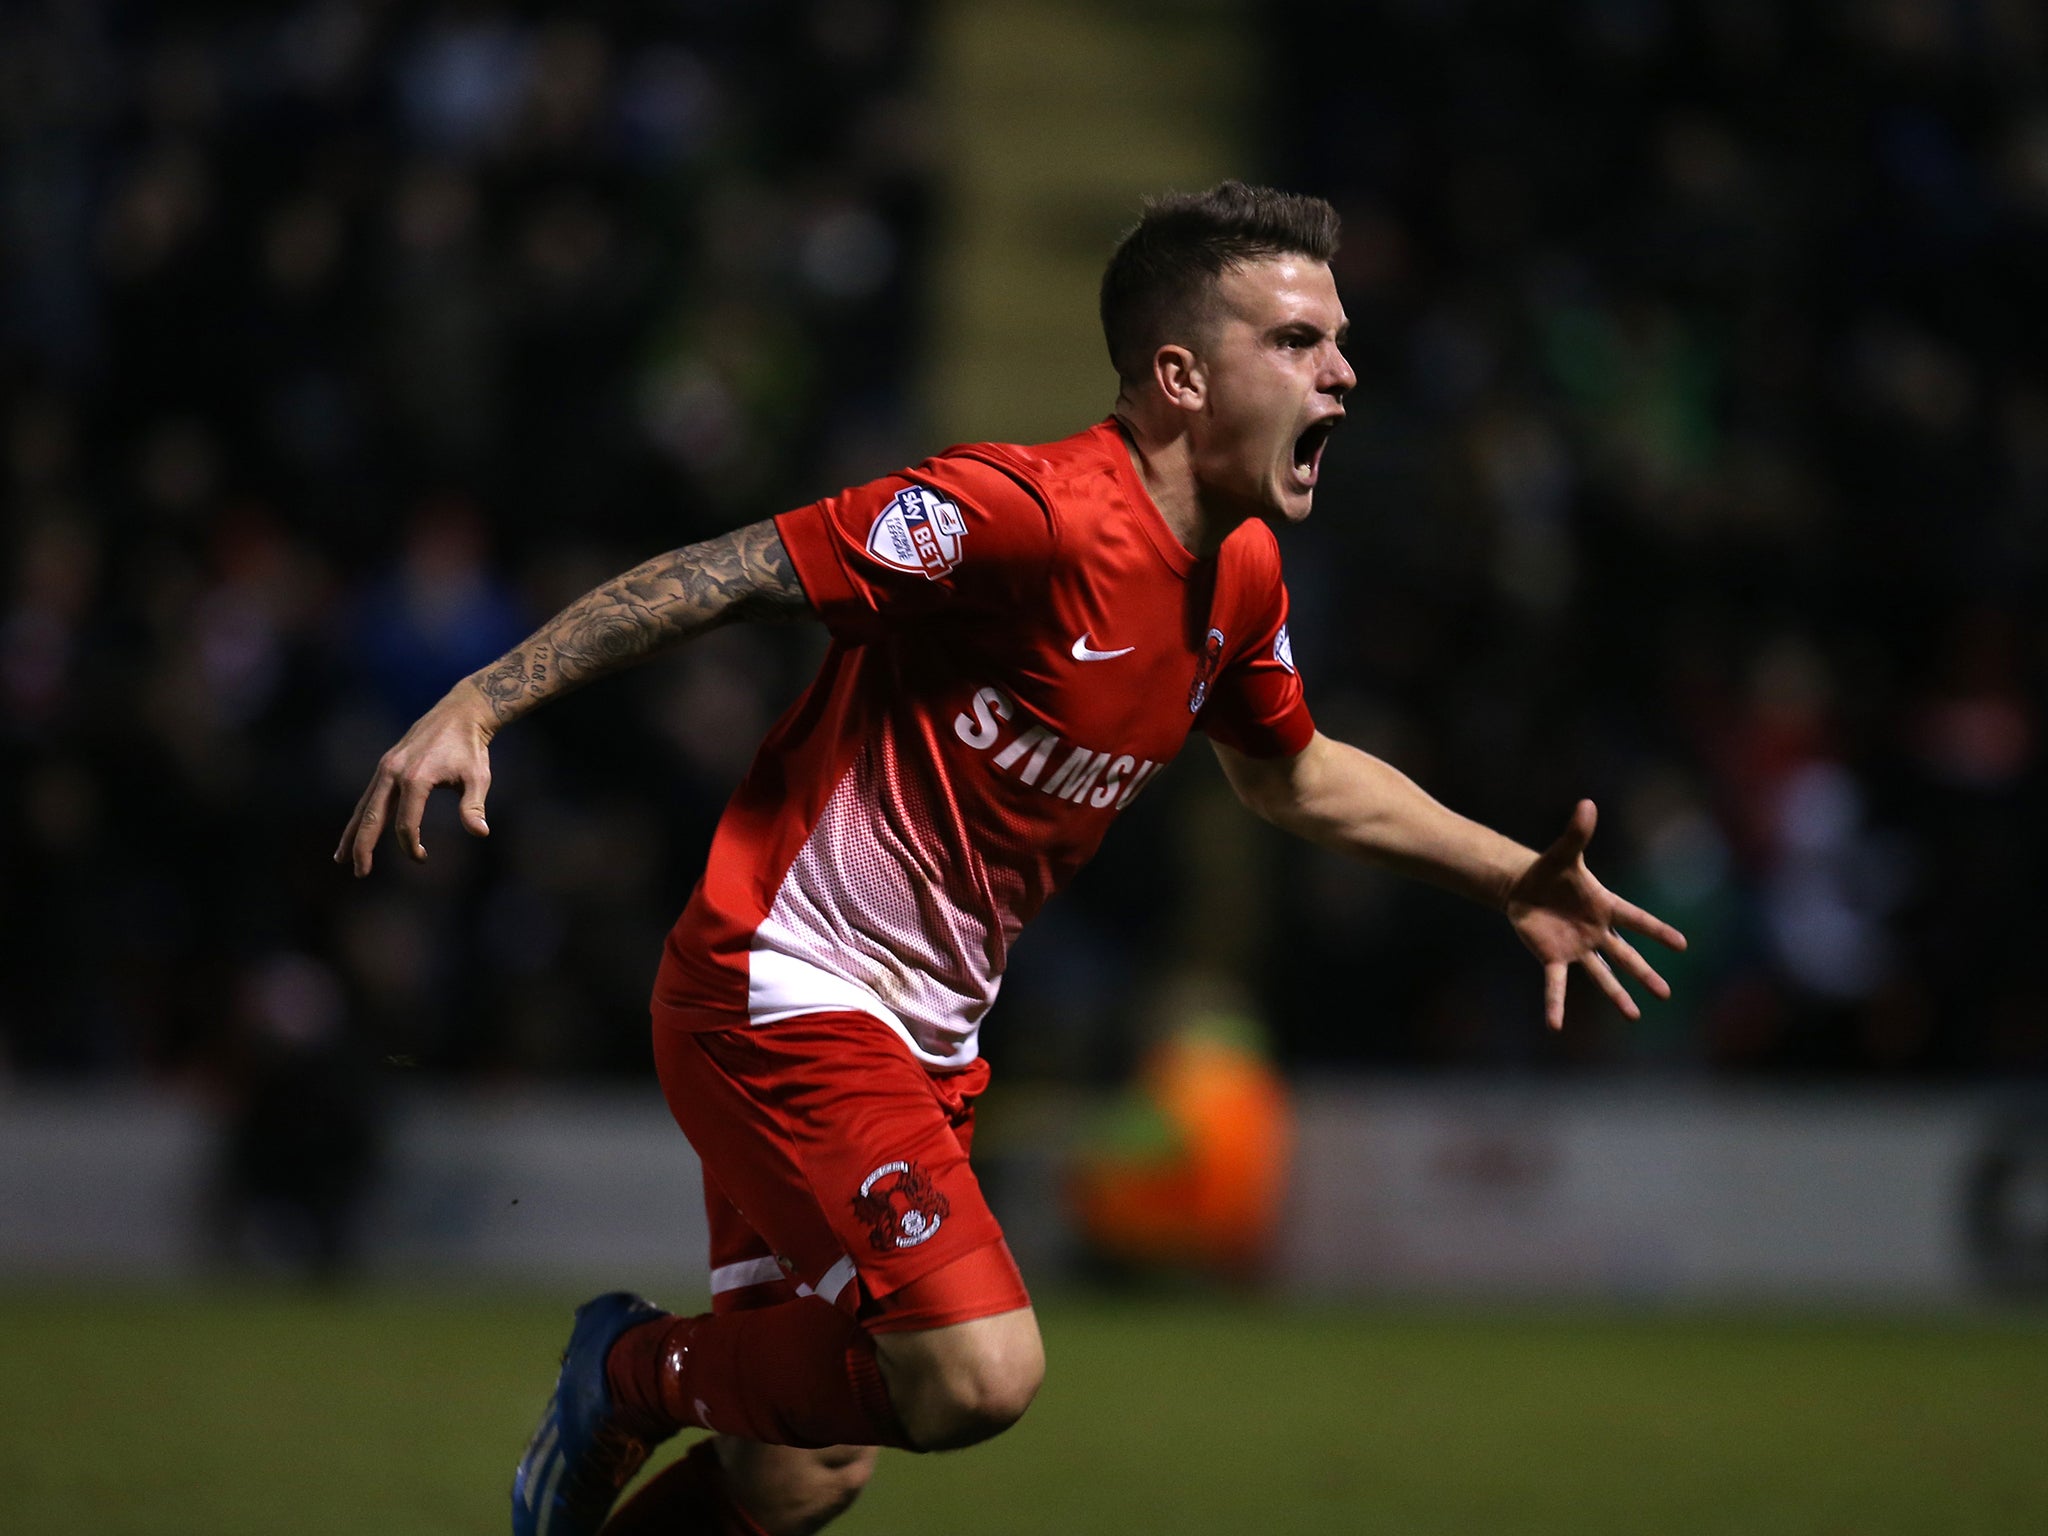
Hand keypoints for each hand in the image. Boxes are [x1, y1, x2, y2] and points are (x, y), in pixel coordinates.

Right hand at [334, 686, 496, 875]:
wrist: (459, 714)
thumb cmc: (471, 748)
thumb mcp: (478, 777)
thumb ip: (474, 807)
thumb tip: (481, 833)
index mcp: (416, 779)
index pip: (406, 824)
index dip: (411, 846)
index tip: (422, 857)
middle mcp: (394, 773)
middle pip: (372, 817)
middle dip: (363, 847)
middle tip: (360, 872)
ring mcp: (386, 768)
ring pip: (364, 806)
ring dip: (352, 833)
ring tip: (341, 858)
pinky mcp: (386, 765)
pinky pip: (369, 795)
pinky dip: (361, 815)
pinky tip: (356, 830)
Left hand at [1506, 799, 1686, 1030]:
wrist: (1524, 887)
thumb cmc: (1550, 870)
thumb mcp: (1563, 852)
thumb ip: (1577, 832)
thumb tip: (1586, 803)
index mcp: (1604, 906)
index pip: (1637, 919)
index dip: (1658, 931)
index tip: (1682, 944)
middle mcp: (1596, 932)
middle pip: (1626, 956)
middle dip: (1645, 974)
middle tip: (1666, 994)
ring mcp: (1578, 948)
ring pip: (1602, 976)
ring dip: (1617, 996)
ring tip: (1634, 1017)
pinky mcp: (1554, 958)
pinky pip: (1556, 985)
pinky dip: (1555, 1004)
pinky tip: (1555, 1026)